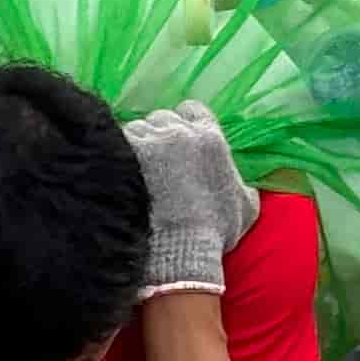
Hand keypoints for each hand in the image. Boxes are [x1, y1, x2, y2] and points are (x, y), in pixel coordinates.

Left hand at [128, 105, 260, 299]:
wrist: (178, 250)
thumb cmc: (214, 233)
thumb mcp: (246, 210)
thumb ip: (245, 189)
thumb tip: (244, 186)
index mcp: (210, 139)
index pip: (193, 110)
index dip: (185, 124)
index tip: (179, 143)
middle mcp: (179, 132)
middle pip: (162, 118)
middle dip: (158, 135)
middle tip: (155, 161)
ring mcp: (148, 141)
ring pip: (136, 128)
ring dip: (135, 145)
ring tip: (134, 171)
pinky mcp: (122, 154)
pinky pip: (113, 143)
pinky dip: (115, 157)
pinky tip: (118, 176)